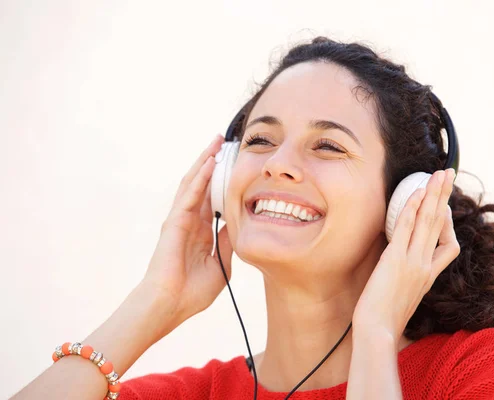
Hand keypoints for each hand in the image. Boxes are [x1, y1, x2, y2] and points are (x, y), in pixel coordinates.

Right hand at [141, 134, 233, 336]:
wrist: (170, 306)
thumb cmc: (192, 292)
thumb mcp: (221, 265)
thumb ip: (228, 244)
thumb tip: (238, 226)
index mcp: (201, 232)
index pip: (214, 199)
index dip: (224, 181)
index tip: (237, 165)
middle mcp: (190, 222)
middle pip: (203, 185)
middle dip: (213, 163)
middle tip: (224, 142)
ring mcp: (181, 220)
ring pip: (194, 184)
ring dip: (205, 162)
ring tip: (216, 142)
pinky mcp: (174, 222)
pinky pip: (189, 195)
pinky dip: (199, 178)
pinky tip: (209, 162)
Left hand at [352, 169, 459, 341]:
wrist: (377, 332)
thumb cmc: (385, 321)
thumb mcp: (404, 300)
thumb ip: (408, 283)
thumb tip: (400, 274)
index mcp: (429, 277)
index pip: (449, 246)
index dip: (447, 225)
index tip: (441, 209)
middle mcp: (426, 266)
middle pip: (441, 224)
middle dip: (445, 197)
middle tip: (448, 175)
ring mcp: (413, 261)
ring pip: (429, 221)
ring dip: (435, 194)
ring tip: (440, 173)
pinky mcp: (396, 259)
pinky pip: (407, 227)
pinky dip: (412, 207)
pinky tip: (416, 192)